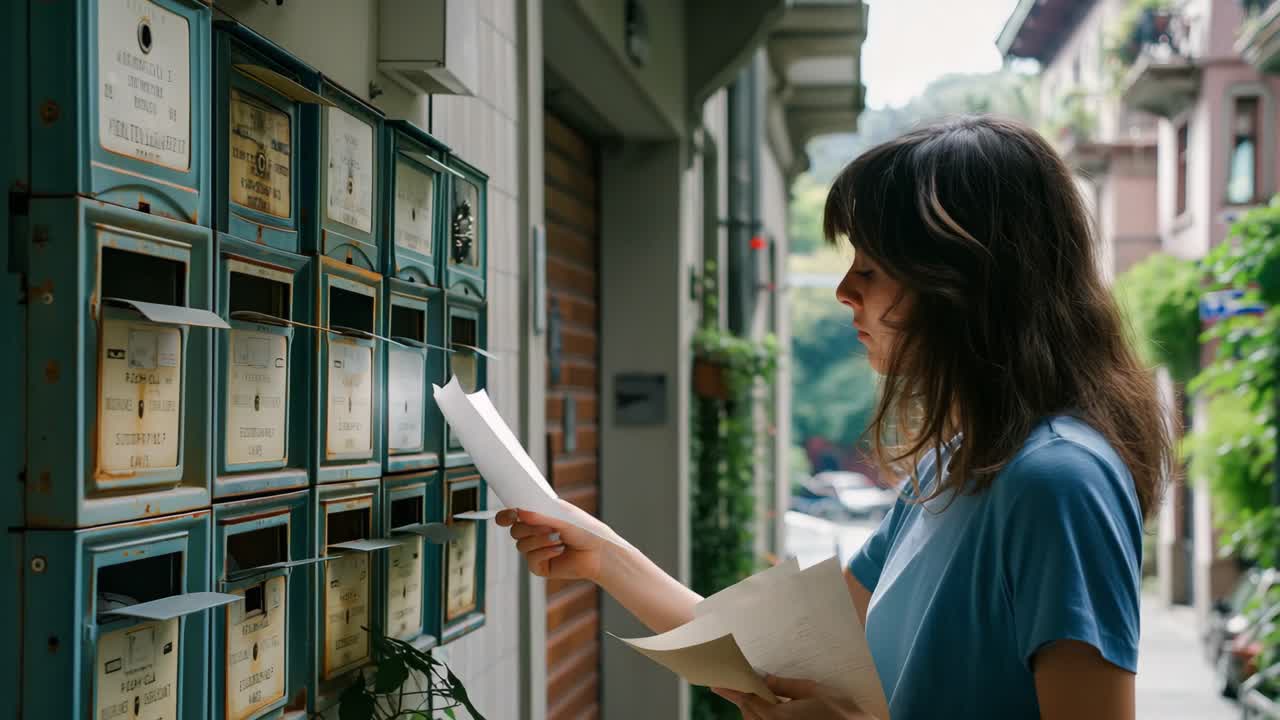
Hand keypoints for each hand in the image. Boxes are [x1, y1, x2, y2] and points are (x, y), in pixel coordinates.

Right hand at [495, 500, 619, 581]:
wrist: (598, 551)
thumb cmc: (584, 530)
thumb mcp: (562, 517)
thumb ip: (541, 515)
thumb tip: (520, 512)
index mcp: (537, 517)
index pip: (513, 516)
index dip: (506, 516)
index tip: (512, 515)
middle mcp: (534, 533)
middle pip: (515, 531)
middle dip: (530, 529)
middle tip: (548, 526)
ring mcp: (536, 550)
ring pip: (521, 545)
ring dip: (539, 541)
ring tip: (558, 538)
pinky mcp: (540, 566)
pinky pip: (531, 560)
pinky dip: (545, 553)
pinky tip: (559, 550)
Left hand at [712, 676, 876, 718]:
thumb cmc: (839, 712)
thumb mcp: (811, 690)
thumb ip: (784, 685)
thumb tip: (764, 678)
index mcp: (778, 716)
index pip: (747, 700)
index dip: (731, 690)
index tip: (717, 684)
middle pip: (748, 713)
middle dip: (743, 699)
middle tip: (740, 684)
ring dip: (753, 709)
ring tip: (759, 695)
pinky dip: (763, 716)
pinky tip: (772, 707)